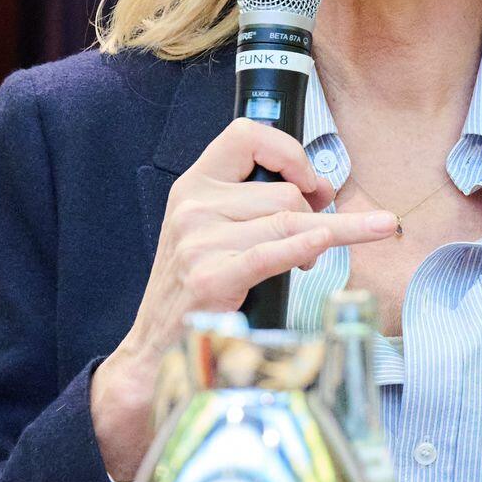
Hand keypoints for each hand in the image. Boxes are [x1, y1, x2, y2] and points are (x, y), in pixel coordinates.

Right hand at [91, 118, 398, 478]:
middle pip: (284, 193)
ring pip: (288, 221)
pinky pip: (271, 251)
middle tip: (312, 243)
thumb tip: (322, 191)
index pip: (246, 135)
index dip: (289, 152)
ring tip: (311, 262)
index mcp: (193, 184)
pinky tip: (325, 243)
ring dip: (317, 241)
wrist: (156, 345)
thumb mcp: (211, 228)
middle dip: (311, 216)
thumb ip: (254, 202)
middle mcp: (193, 206)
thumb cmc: (195, 285)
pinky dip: (305, 245)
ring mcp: (199, 241)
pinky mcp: (211, 277)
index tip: (311, 180)